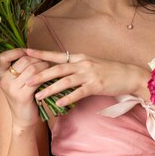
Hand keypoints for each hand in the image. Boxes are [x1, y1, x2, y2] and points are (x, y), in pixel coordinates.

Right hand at [0, 48, 49, 127]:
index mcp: (0, 74)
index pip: (3, 57)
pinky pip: (37, 80)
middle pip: (23, 60)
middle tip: (45, 62)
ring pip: (32, 68)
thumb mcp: (16, 80)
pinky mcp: (22, 95)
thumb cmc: (23, 96)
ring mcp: (11, 88)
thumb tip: (31, 50)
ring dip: (44, 66)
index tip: (28, 51)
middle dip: (38, 59)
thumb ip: (19, 67)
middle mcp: (3, 80)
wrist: (24, 118)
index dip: (16, 51)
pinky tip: (50, 78)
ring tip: (49, 69)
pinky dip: (46, 77)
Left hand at [24, 49, 150, 106]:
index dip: (41, 54)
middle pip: (57, 68)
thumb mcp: (91, 65)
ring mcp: (89, 75)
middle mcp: (82, 64)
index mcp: (79, 58)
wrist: (129, 75)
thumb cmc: (109, 71)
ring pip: (65, 81)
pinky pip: (79, 92)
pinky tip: (58, 102)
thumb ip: (76, 67)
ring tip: (38, 95)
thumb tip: (60, 71)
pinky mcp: (96, 86)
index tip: (26, 53)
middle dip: (40, 74)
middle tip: (26, 79)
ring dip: (50, 89)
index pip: (56, 55)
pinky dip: (68, 97)